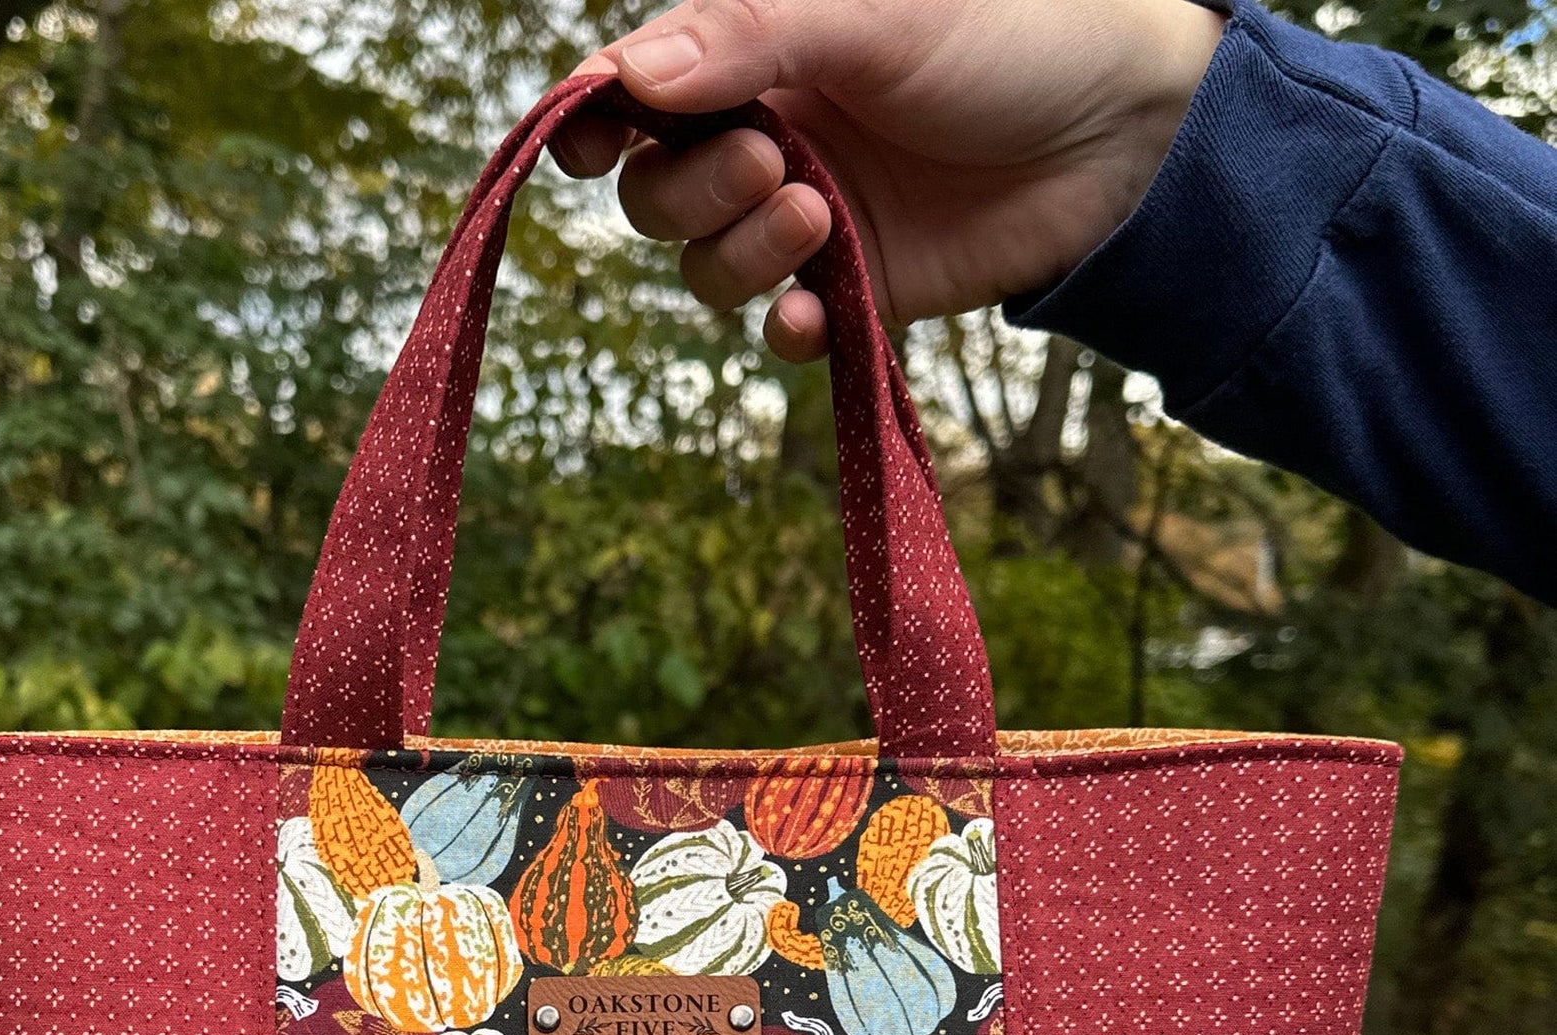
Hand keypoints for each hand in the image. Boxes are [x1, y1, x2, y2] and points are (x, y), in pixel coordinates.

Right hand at [556, 0, 1224, 358]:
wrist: (1121, 132)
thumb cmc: (1010, 36)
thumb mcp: (875, 12)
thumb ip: (751, 35)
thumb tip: (633, 75)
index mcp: (759, 54)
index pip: (638, 97)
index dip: (595, 123)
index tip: (585, 142)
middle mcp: (768, 138)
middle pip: (655, 194)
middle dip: (692, 189)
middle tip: (774, 159)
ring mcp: (806, 221)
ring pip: (705, 268)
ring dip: (740, 253)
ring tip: (818, 214)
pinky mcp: (853, 292)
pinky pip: (778, 331)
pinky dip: (782, 327)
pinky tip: (810, 311)